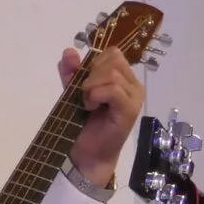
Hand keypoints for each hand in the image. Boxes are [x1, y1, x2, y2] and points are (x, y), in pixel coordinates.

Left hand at [63, 45, 143, 184]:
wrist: (87, 153)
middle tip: (86, 95)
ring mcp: (134, 96)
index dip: (94, 63)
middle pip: (113, 59)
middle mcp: (133, 84)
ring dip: (92, 87)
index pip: (113, 53)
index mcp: (124, 77)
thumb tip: (69, 51)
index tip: (85, 83)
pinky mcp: (130, 109)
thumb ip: (72, 71)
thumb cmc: (84, 123)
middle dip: (92, 74)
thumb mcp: (73, 90)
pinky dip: (97, 95)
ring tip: (89, 103)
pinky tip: (92, 107)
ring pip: (112, 74)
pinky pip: (114, 89)